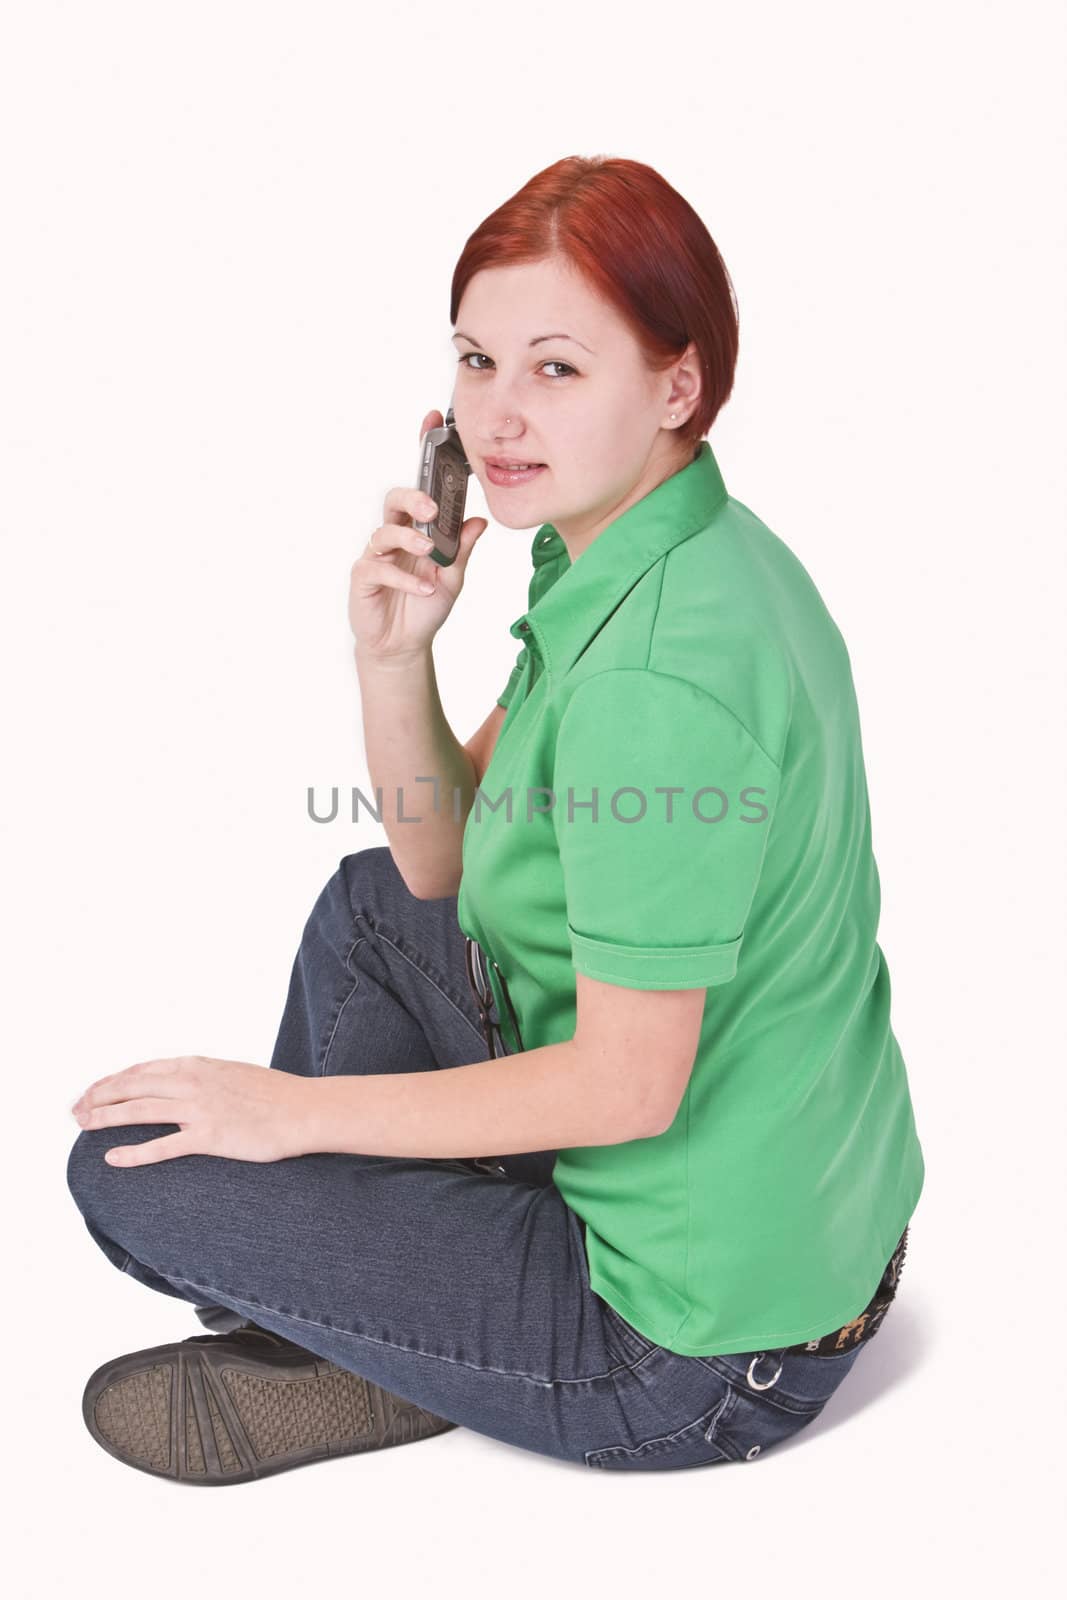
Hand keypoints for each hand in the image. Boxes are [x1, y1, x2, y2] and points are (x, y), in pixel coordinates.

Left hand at [70, 1055, 316, 1167]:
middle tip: (76, 1110)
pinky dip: (134, 1152)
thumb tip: (180, 1082)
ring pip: (140, 1110)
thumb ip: (203, 1076)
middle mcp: (194, 1081)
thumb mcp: (232, 1072)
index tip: (93, 1090)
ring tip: (82, 1126)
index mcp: (198, 1064)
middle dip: (99, 1096)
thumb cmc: (274, 1095)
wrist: (305, 1110)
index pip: (142, 1069)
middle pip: (133, 1085)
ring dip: (106, 1117)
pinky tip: (113, 1157)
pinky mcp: (209, 1137)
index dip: (112, 1080)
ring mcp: (200, 1109)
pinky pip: (163, 1146)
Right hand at [348, 409, 487, 659]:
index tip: (432, 421)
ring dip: (410, 540)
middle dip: (413, 498)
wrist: (404, 645)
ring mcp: (377, 554)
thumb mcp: (453, 578)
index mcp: (417, 528)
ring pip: (385, 531)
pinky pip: (379, 568)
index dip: (423, 452)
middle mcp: (395, 535)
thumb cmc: (425, 607)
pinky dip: (404, 578)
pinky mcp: (364, 577)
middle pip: (395, 499)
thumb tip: (479, 520)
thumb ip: (462, 548)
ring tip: (429, 554)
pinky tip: (422, 590)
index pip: (420, 486)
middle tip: (432, 511)